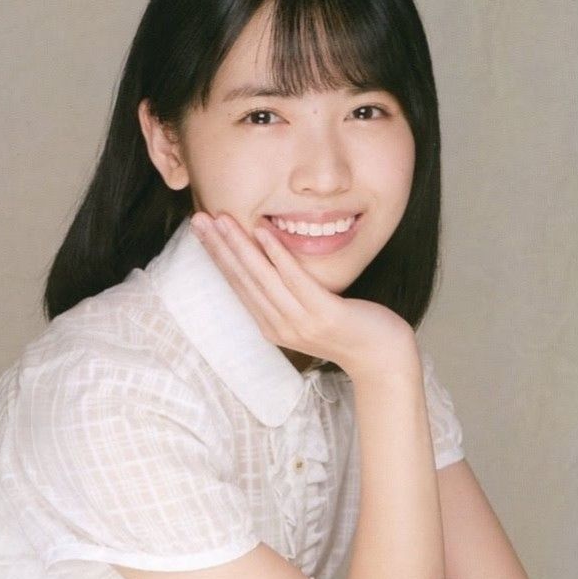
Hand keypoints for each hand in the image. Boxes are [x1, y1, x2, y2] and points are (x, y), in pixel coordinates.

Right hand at [190, 210, 416, 380]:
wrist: (380, 358)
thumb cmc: (349, 330)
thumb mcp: (309, 313)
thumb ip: (288, 295)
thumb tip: (271, 266)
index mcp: (272, 325)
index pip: (237, 286)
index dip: (217, 257)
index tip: (200, 231)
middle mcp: (279, 326)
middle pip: (242, 280)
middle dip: (218, 247)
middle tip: (198, 220)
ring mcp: (300, 322)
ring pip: (262, 278)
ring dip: (239, 246)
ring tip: (222, 220)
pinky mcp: (323, 314)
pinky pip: (295, 279)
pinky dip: (278, 254)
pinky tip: (264, 232)